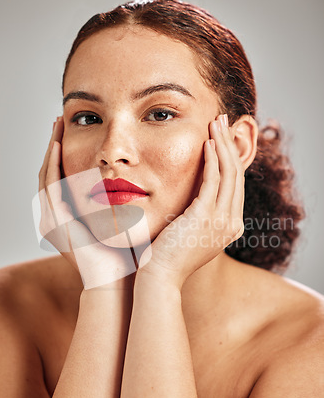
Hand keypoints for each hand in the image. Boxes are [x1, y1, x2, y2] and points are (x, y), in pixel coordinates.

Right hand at [36, 117, 147, 288]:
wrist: (119, 279)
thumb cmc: (126, 254)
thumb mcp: (122, 221)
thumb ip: (123, 202)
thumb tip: (140, 182)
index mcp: (69, 217)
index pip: (62, 178)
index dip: (65, 155)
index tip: (75, 132)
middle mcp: (56, 217)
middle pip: (49, 173)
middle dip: (53, 146)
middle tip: (60, 122)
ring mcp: (52, 219)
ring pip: (45, 175)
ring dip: (49, 150)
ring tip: (57, 126)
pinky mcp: (55, 221)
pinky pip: (48, 186)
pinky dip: (51, 164)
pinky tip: (57, 145)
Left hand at [138, 114, 244, 288]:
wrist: (160, 276)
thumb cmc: (169, 255)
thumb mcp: (191, 233)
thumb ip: (199, 215)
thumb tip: (194, 198)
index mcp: (230, 226)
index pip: (235, 185)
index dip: (230, 158)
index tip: (221, 137)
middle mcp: (231, 223)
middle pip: (237, 175)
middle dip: (230, 144)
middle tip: (223, 121)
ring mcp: (221, 221)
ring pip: (229, 173)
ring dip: (222, 145)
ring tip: (216, 123)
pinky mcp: (205, 216)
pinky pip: (212, 180)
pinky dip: (211, 159)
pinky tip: (207, 143)